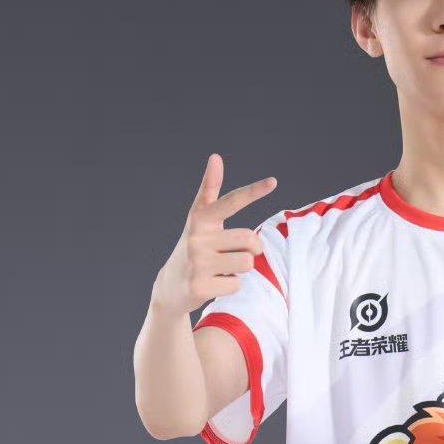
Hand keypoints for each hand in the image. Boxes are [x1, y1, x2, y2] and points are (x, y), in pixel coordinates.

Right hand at [152, 153, 277, 316]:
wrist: (170, 286)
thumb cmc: (195, 248)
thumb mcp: (199, 219)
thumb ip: (210, 191)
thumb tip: (215, 156)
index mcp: (200, 219)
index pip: (231, 202)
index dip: (252, 191)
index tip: (273, 182)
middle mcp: (197, 238)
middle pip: (250, 239)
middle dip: (252, 249)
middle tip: (236, 253)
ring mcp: (197, 262)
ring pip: (247, 263)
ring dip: (241, 268)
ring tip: (223, 269)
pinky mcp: (199, 287)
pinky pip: (237, 284)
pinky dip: (231, 286)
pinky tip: (215, 284)